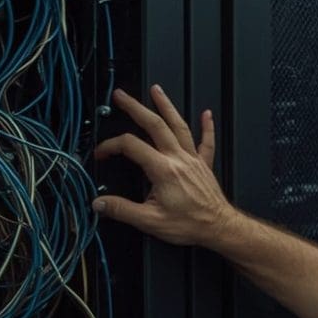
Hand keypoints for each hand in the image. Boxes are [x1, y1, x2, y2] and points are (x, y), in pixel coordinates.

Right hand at [92, 85, 234, 246]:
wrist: (218, 228)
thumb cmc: (190, 224)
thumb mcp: (150, 221)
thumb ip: (122, 210)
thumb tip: (99, 204)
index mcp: (163, 170)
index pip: (131, 146)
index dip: (111, 146)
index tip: (101, 154)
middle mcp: (178, 159)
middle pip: (155, 124)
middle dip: (135, 107)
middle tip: (121, 95)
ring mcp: (193, 159)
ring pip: (179, 125)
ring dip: (166, 106)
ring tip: (156, 90)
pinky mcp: (204, 165)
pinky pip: (206, 142)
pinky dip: (207, 126)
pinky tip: (207, 114)